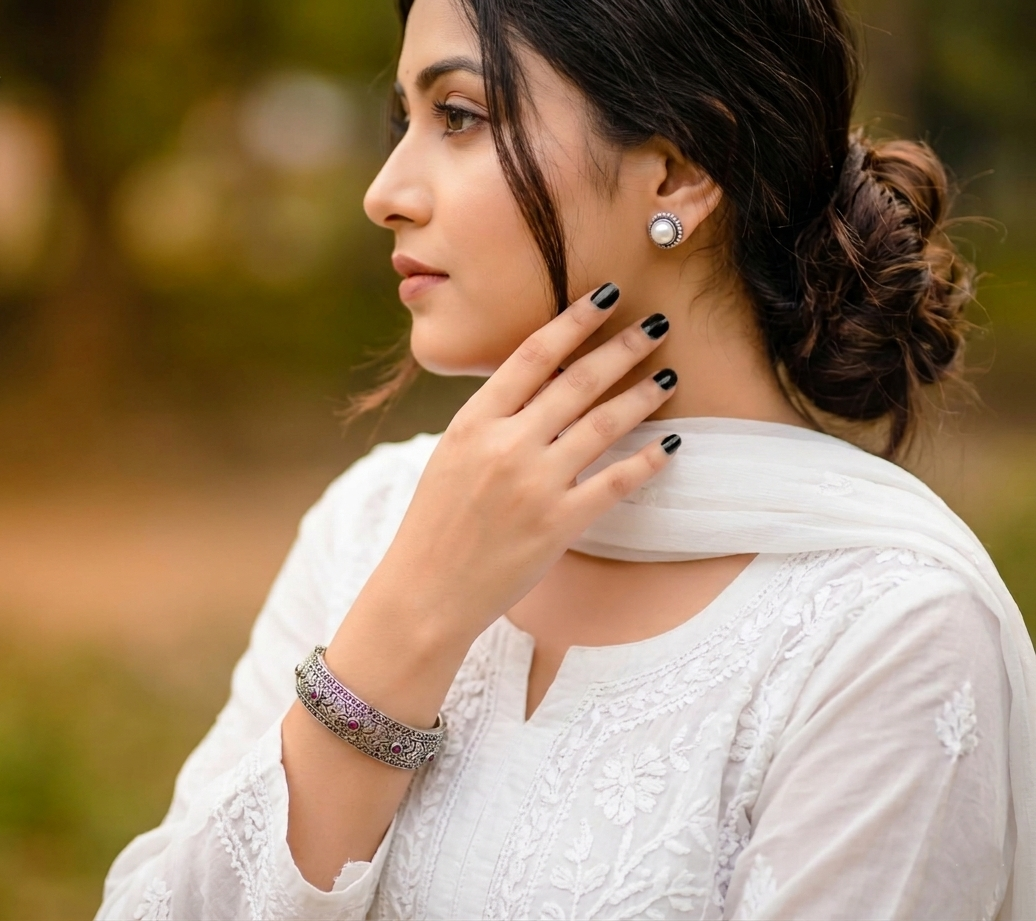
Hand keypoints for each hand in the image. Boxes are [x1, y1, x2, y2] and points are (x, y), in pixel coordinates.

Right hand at [362, 283, 679, 648]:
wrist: (426, 592)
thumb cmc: (436, 523)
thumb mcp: (452, 455)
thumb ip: (495, 419)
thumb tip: (546, 384)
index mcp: (473, 422)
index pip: (533, 355)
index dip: (575, 320)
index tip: (608, 296)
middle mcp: (505, 445)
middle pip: (577, 381)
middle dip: (623, 347)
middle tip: (657, 324)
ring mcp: (533, 485)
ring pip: (602, 425)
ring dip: (642, 395)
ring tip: (670, 375)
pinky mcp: (557, 524)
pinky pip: (614, 483)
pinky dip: (647, 461)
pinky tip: (671, 445)